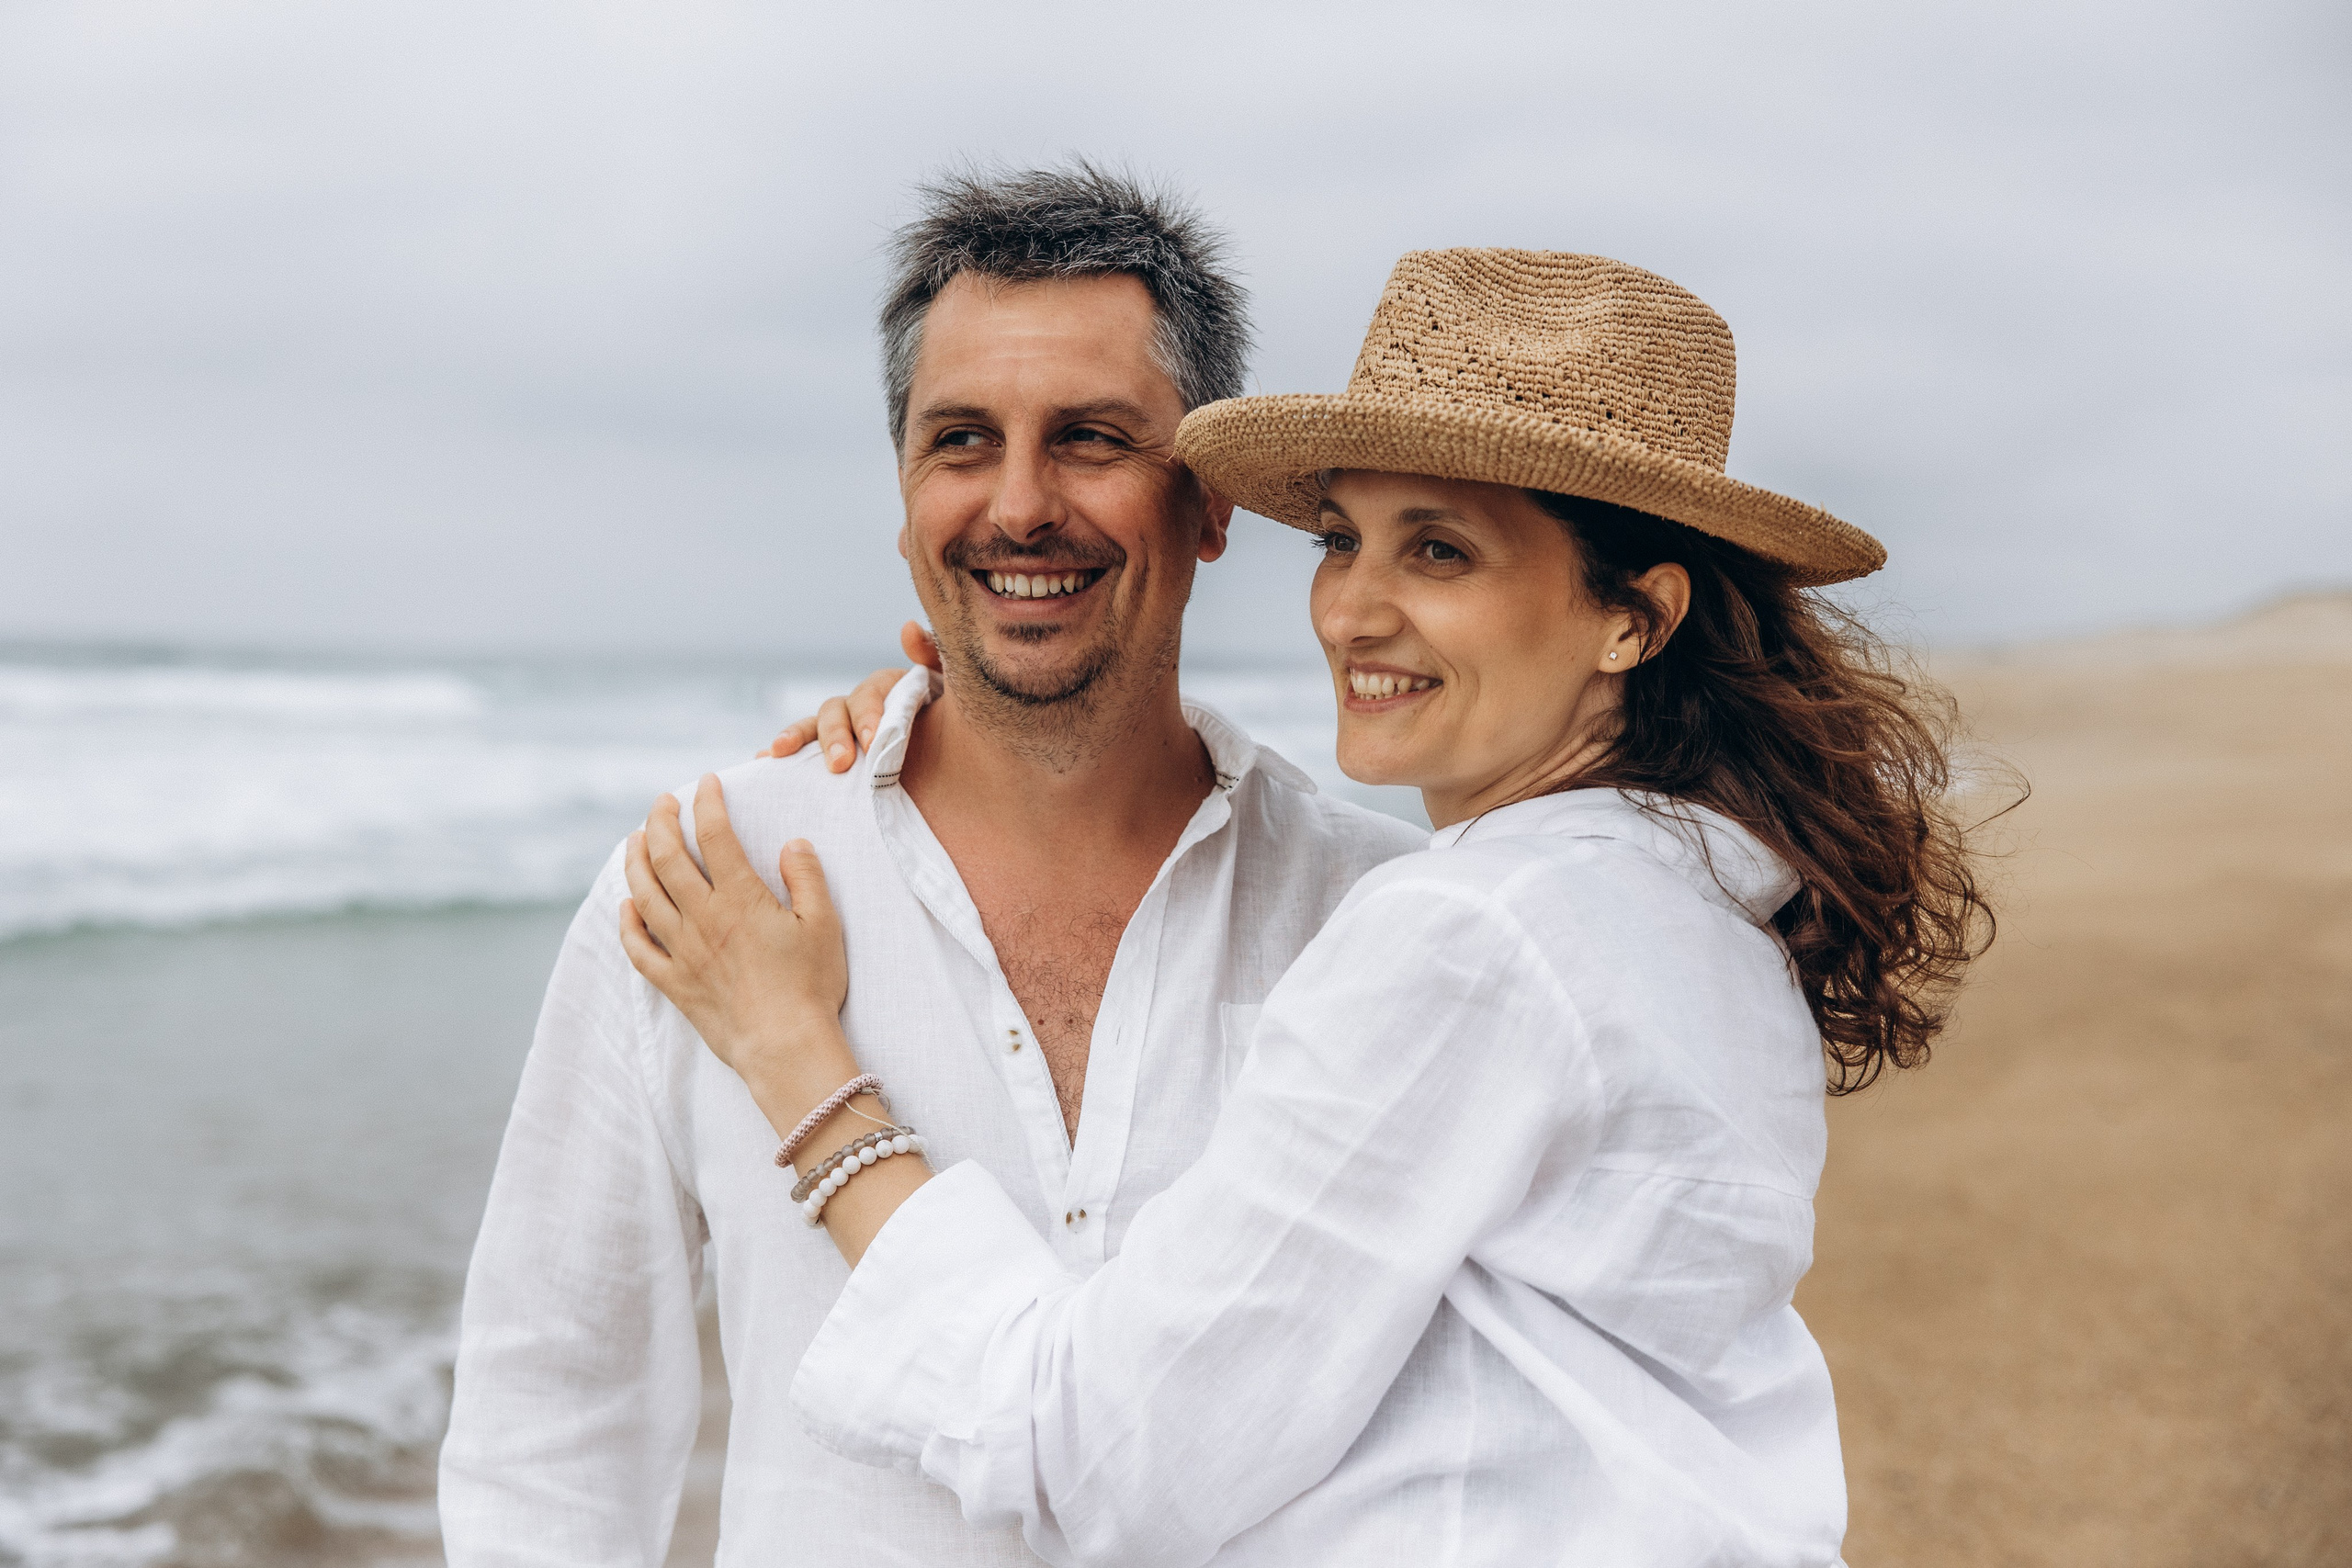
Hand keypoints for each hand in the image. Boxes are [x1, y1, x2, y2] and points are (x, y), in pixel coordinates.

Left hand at [618, 774, 849, 1093]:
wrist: (785, 1047)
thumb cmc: (811, 986)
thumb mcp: (824, 925)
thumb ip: (806, 877)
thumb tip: (792, 843)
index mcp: (740, 899)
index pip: (714, 835)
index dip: (708, 802)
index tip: (708, 782)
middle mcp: (703, 919)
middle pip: (667, 857)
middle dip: (660, 821)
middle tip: (662, 802)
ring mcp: (683, 951)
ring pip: (645, 895)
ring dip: (635, 861)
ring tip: (634, 840)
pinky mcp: (675, 983)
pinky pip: (639, 949)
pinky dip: (627, 923)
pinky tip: (625, 906)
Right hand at [759, 621, 942, 769]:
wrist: (958, 771)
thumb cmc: (958, 724)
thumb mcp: (954, 691)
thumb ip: (935, 658)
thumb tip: (906, 627)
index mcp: (887, 690)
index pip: (870, 692)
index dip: (868, 713)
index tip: (873, 739)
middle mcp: (859, 707)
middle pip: (835, 711)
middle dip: (835, 735)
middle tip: (841, 765)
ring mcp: (843, 733)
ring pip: (813, 728)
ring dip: (796, 737)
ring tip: (778, 753)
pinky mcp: (833, 759)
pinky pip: (803, 753)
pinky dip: (783, 753)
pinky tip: (763, 762)